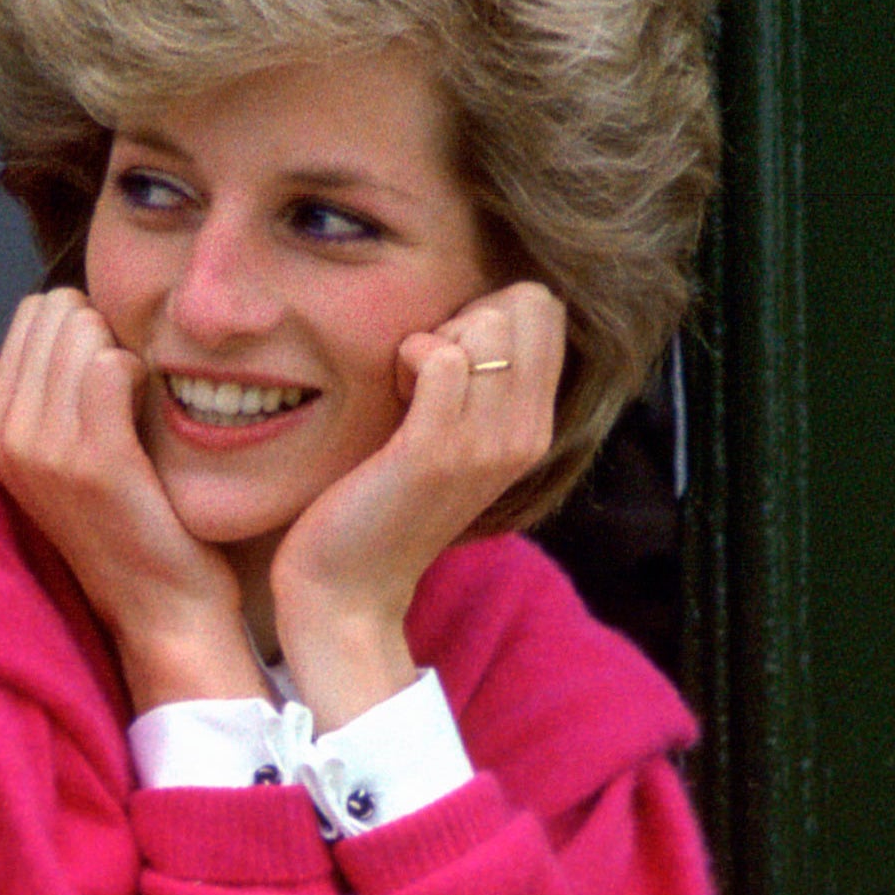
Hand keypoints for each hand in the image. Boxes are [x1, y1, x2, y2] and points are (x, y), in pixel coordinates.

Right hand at [0, 290, 259, 710]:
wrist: (160, 607)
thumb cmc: (131, 520)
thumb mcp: (68, 452)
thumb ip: (55, 386)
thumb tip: (75, 308)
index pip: (33, 313)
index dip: (86, 329)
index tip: (110, 380)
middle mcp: (5, 436)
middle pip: (57, 311)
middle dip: (104, 333)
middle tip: (129, 392)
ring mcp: (42, 449)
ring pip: (84, 331)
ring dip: (125, 354)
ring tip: (138, 407)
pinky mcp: (91, 461)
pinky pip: (112, 366)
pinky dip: (143, 375)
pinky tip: (152, 411)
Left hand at [265, 281, 566, 725]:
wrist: (349, 592)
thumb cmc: (383, 505)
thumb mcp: (453, 441)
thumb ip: (479, 385)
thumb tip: (476, 310)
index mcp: (534, 429)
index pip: (545, 309)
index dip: (490, 309)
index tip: (446, 360)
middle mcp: (526, 435)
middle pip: (526, 303)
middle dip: (467, 314)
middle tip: (425, 373)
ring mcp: (487, 444)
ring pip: (488, 323)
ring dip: (434, 337)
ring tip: (408, 392)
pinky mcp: (439, 452)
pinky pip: (442, 356)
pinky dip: (408, 356)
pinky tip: (392, 398)